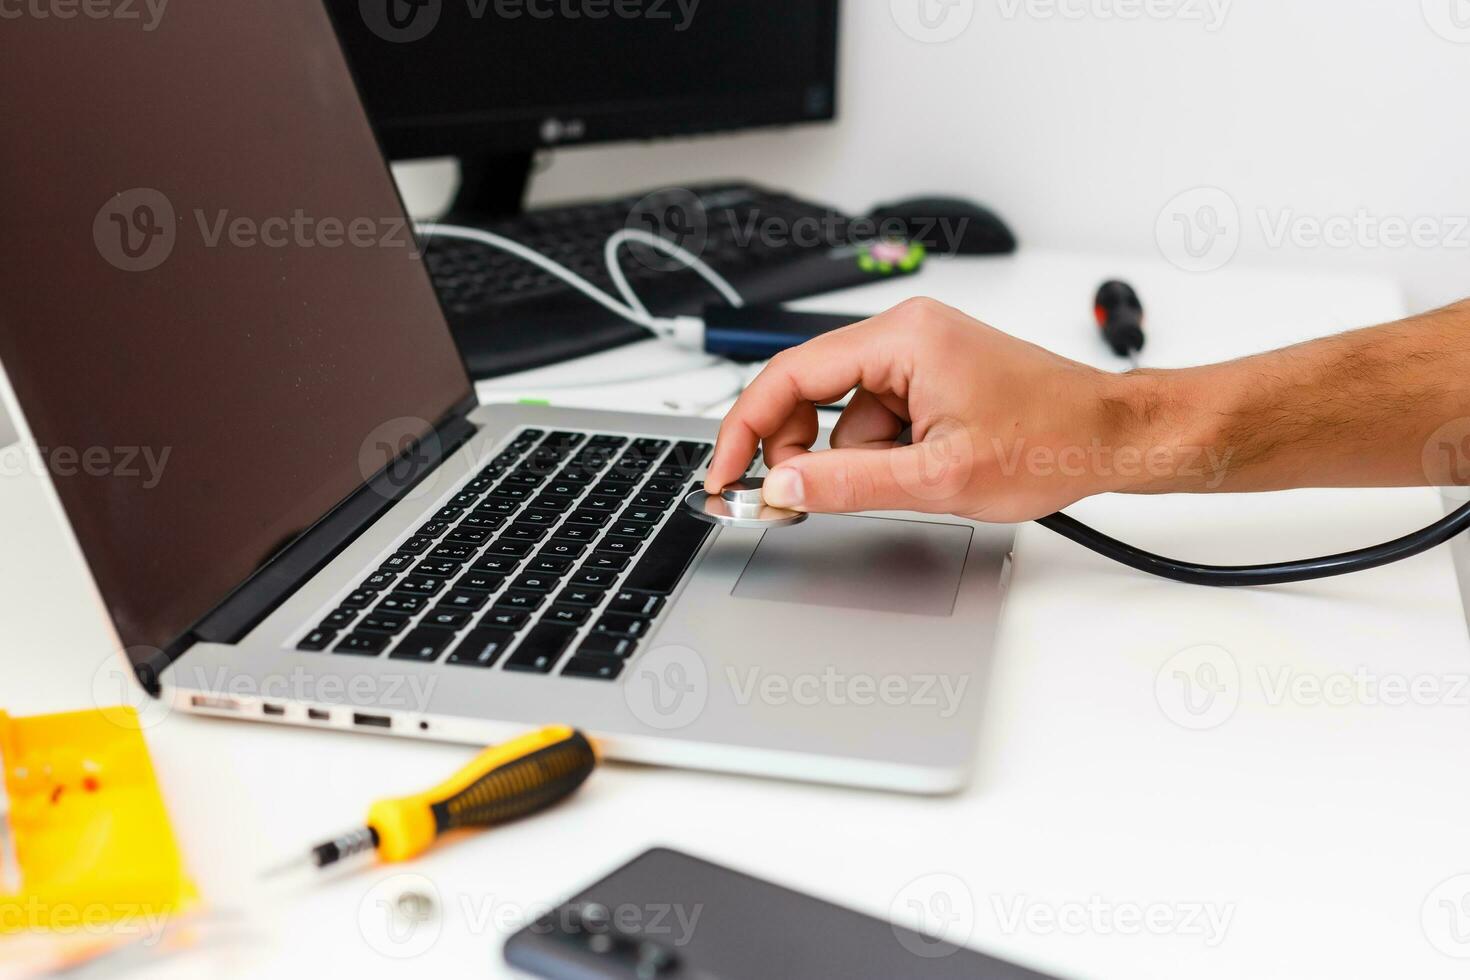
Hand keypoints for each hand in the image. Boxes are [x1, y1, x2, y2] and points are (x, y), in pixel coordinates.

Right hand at [704, 297, 1165, 523]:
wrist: (1110, 436)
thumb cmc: (1050, 440)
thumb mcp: (938, 476)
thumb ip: (848, 482)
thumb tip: (783, 484)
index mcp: (902, 339)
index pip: (789, 376)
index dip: (745, 429)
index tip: (725, 473)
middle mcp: (906, 333)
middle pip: (808, 391)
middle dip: (800, 450)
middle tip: (796, 499)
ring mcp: (918, 353)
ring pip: (842, 413)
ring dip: (854, 456)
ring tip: (911, 480)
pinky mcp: (931, 376)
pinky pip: (875, 416)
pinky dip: (882, 451)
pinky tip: (922, 469)